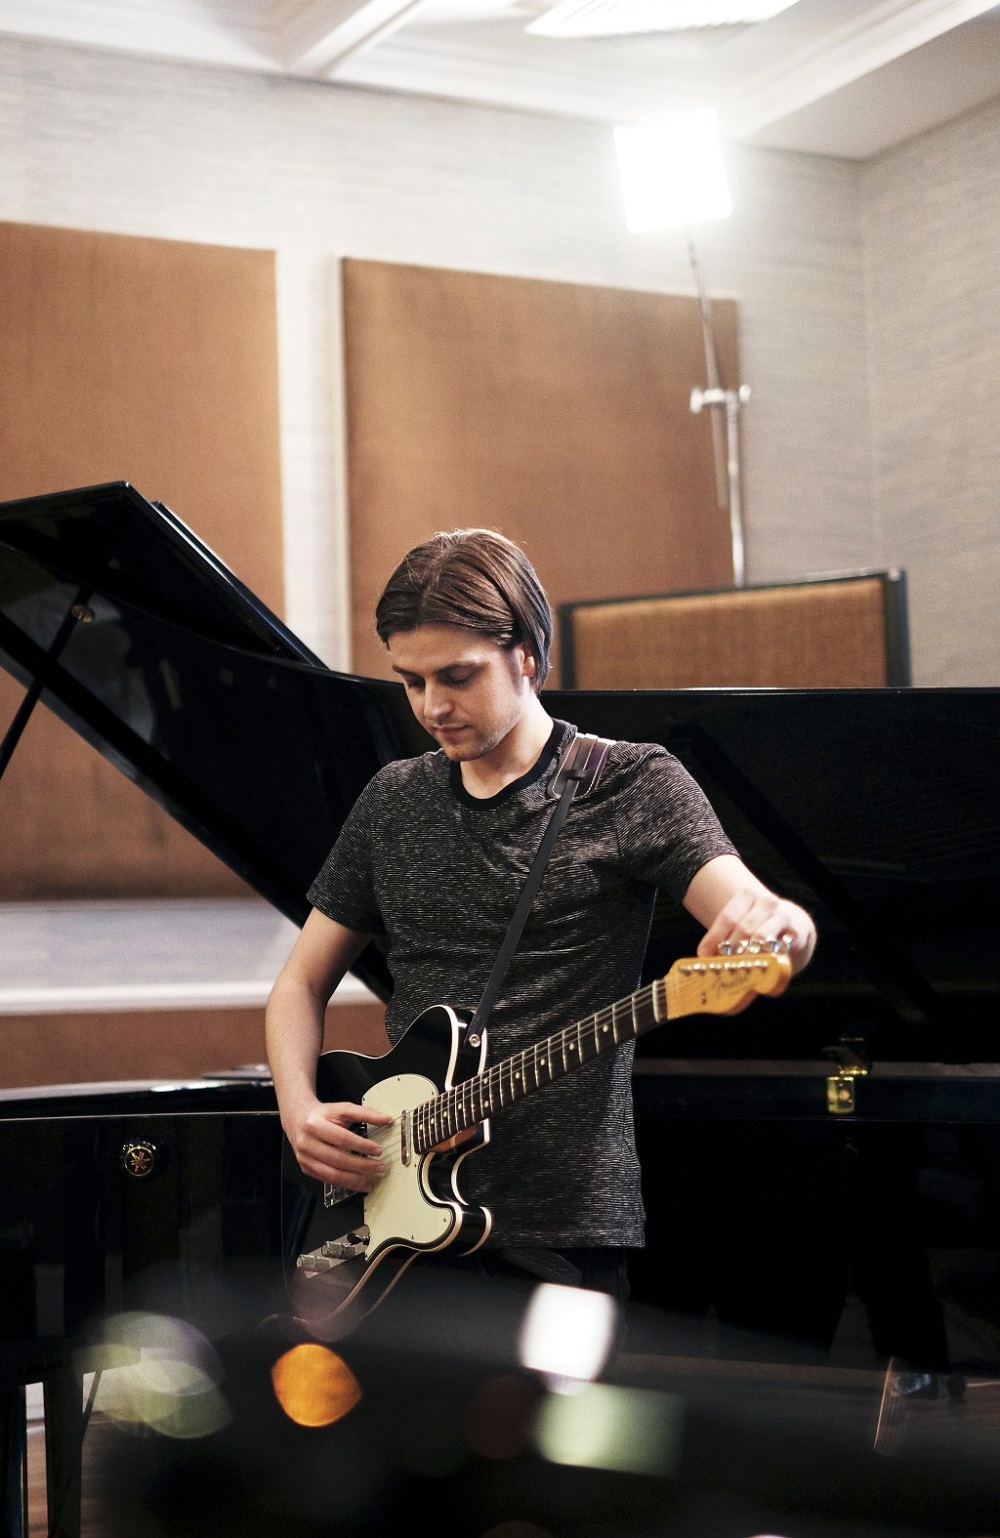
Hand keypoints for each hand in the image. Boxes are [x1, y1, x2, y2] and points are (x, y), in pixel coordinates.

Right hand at [289, 1098, 392, 1187]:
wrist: (298, 1120)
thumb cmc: (322, 1115)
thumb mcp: (342, 1109)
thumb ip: (365, 1113)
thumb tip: (385, 1119)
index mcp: (314, 1125)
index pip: (341, 1138)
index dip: (361, 1145)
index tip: (378, 1150)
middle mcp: (306, 1143)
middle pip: (337, 1159)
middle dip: (362, 1166)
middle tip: (380, 1167)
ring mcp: (305, 1159)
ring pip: (333, 1175)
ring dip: (356, 1179)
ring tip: (373, 1178)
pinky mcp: (306, 1169)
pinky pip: (329, 1181)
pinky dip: (347, 1184)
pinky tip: (361, 1183)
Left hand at [697, 887, 815, 990]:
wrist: (795, 924)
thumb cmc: (760, 926)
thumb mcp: (744, 924)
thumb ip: (726, 940)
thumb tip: (705, 961)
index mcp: (747, 896)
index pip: (727, 918)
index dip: (713, 938)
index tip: (704, 956)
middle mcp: (766, 902)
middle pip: (743, 929)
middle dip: (730, 951)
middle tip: (722, 969)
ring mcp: (783, 916)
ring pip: (760, 938)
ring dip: (747, 957)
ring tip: (738, 971)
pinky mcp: (797, 934)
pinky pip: (779, 950)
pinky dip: (767, 965)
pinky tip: (760, 974)